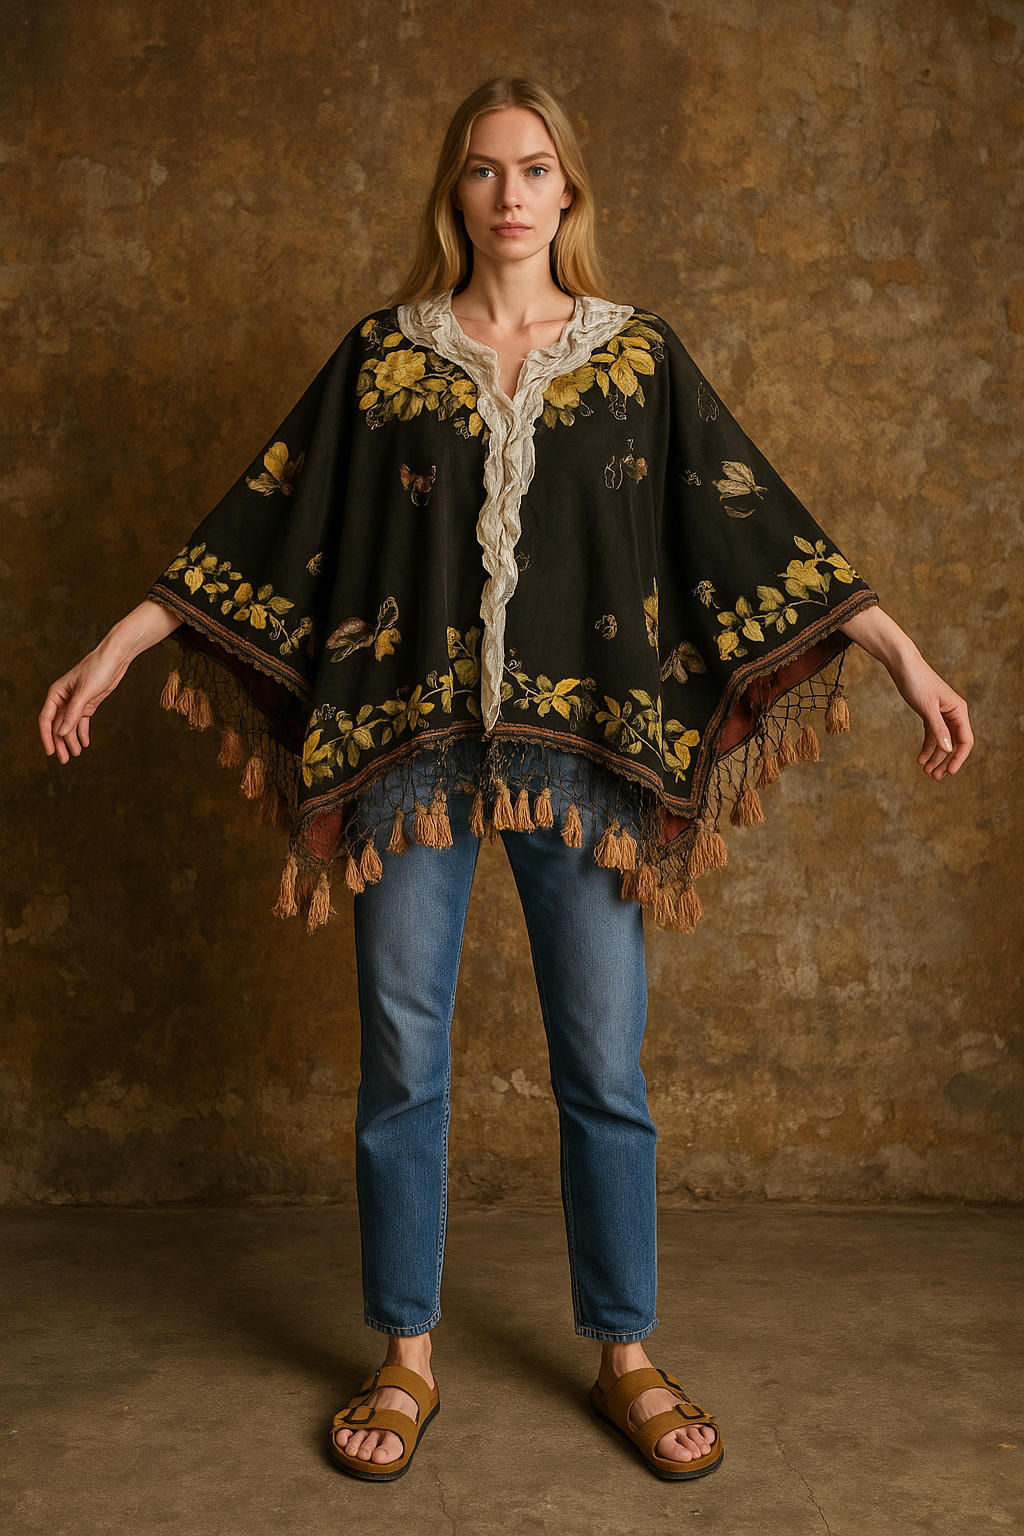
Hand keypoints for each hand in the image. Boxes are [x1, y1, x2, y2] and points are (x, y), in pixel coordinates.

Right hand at [39, 599, 179, 762]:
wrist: (116, 657)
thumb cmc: (98, 669)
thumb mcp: (85, 693)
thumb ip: (72, 713)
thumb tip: (61, 732)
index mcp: (56, 693)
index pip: (46, 719)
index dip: (46, 736)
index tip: (50, 751)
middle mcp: (64, 699)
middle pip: (58, 725)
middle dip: (60, 743)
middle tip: (64, 760)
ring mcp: (76, 702)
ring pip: (69, 725)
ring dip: (72, 740)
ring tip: (76, 754)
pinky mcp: (89, 703)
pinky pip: (82, 722)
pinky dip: (82, 732)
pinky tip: (85, 743)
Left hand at [840, 605, 973, 779]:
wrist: (902, 664)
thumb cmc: (916, 681)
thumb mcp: (926, 707)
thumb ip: (937, 729)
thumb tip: (948, 749)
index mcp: (958, 710)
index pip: (965, 740)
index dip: (959, 758)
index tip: (949, 772)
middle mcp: (953, 713)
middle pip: (953, 743)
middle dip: (945, 761)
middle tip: (934, 776)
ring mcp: (941, 713)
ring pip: (941, 741)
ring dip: (935, 756)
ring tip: (926, 771)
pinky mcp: (929, 713)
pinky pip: (932, 734)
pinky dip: (927, 746)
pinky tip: (920, 758)